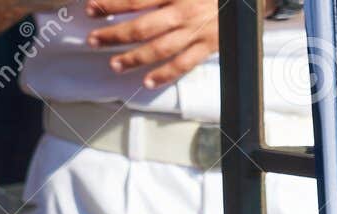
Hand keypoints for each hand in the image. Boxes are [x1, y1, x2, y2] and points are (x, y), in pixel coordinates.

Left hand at [86, 0, 218, 90]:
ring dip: (134, 58)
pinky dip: (164, 75)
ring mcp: (194, 32)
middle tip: (93, 40)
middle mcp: (181, 12)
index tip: (91, 9)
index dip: (111, 4)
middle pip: (141, 27)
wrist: (245, 0)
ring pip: (158, 49)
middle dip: (114, 34)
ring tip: (115, 64)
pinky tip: (147, 82)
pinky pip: (183, 65)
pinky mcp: (207, 47)